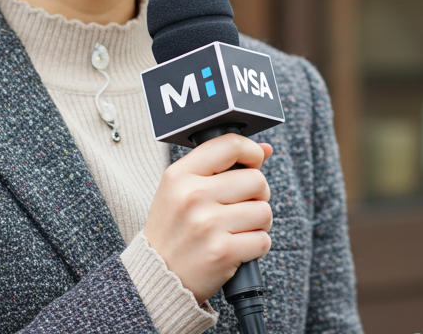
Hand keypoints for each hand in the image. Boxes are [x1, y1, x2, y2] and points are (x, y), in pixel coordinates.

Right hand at [144, 134, 273, 303]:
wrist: (157, 277)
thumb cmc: (174, 230)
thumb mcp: (181, 190)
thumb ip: (220, 166)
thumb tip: (265, 149)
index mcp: (180, 176)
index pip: (230, 145)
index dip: (251, 152)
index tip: (254, 163)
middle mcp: (192, 197)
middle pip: (256, 180)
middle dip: (258, 196)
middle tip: (241, 208)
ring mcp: (207, 225)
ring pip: (264, 211)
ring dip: (258, 224)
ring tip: (236, 230)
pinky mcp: (222, 252)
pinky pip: (263, 240)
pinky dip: (256, 246)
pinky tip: (235, 248)